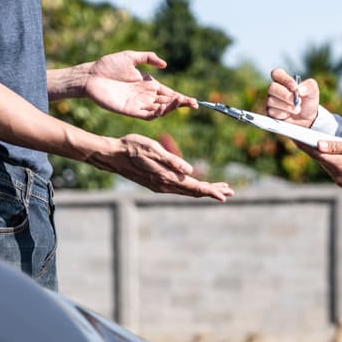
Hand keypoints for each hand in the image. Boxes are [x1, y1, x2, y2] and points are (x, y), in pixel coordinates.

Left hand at [84, 51, 197, 119]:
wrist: (91, 76)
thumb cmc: (108, 65)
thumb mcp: (131, 57)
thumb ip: (148, 58)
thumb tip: (165, 64)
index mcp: (148, 85)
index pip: (169, 94)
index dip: (181, 98)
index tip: (193, 101)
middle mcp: (146, 96)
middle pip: (168, 103)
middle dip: (181, 104)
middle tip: (193, 104)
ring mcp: (139, 104)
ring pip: (160, 110)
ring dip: (171, 108)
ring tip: (180, 102)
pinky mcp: (130, 111)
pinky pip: (147, 115)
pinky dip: (157, 113)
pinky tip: (163, 108)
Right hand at [92, 134, 233, 201]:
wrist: (112, 155)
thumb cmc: (131, 148)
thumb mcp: (153, 150)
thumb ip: (172, 161)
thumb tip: (190, 171)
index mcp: (167, 178)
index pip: (194, 187)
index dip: (211, 190)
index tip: (226, 194)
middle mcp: (165, 185)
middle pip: (194, 191)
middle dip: (212, 190)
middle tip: (229, 191)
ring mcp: (160, 185)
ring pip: (187, 190)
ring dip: (204, 189)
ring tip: (218, 188)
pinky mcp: (156, 182)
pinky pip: (180, 188)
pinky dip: (192, 186)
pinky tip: (195, 184)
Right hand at [267, 68, 318, 127]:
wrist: (307, 119)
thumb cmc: (308, 102)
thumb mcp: (313, 91)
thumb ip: (309, 86)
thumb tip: (299, 90)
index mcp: (284, 81)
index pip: (277, 73)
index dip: (285, 80)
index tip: (295, 88)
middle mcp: (275, 90)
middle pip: (272, 88)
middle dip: (285, 95)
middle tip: (296, 101)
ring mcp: (271, 101)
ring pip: (271, 100)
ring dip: (286, 106)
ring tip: (297, 109)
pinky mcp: (270, 112)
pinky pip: (272, 111)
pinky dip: (283, 114)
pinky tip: (289, 115)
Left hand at [298, 139, 341, 191]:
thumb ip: (336, 146)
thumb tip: (318, 145)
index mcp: (338, 165)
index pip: (316, 154)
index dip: (305, 146)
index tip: (295, 140)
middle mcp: (337, 175)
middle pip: (321, 160)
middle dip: (315, 151)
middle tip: (308, 140)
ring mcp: (340, 181)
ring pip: (328, 167)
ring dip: (326, 158)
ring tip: (325, 148)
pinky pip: (335, 172)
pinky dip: (334, 165)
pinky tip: (338, 159)